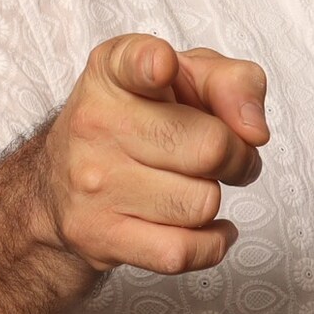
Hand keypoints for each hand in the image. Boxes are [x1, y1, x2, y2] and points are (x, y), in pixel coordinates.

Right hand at [37, 35, 270, 273]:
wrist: (60, 187)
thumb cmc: (139, 122)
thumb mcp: (184, 80)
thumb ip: (232, 82)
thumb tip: (254, 130)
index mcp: (114, 72)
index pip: (134, 62)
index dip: (154, 64)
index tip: (163, 67)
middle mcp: (95, 122)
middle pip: (210, 148)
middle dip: (236, 157)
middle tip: (224, 157)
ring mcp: (94, 183)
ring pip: (203, 203)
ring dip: (212, 199)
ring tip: (192, 186)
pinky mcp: (99, 236)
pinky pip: (184, 251)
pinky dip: (210, 244)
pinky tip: (203, 226)